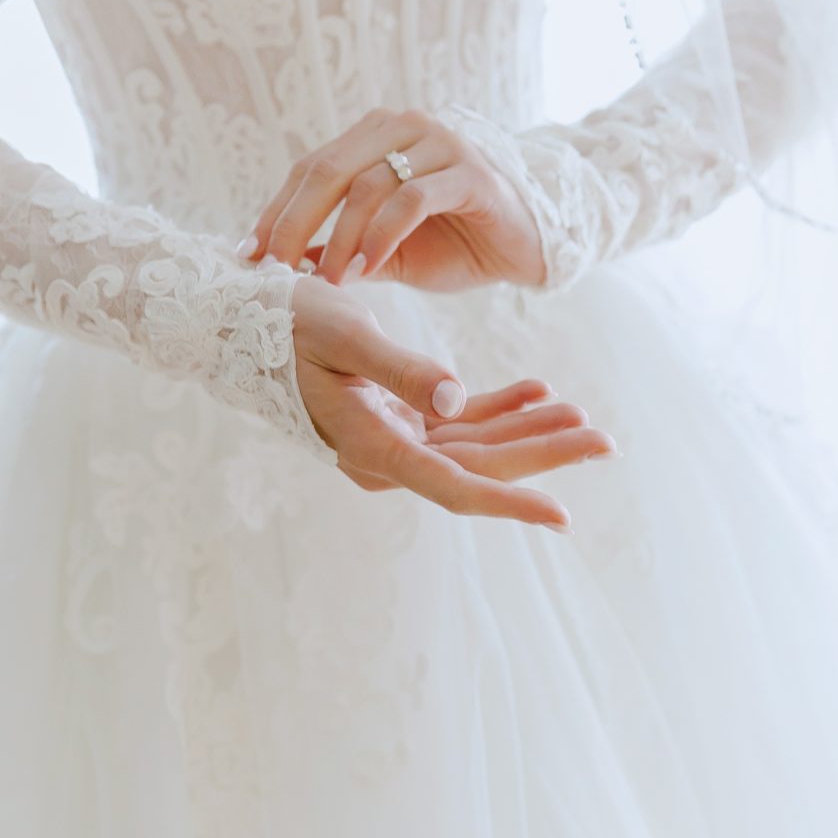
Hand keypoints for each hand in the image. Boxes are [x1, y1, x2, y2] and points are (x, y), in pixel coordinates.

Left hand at [237, 107, 544, 291]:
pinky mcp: (471, 173)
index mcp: (376, 136)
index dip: (276, 212)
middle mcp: (404, 127)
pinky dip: (383, 237)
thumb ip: (341, 250)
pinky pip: (413, 200)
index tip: (248, 255)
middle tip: (274, 269)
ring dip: (341, 238)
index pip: (311, 169)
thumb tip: (283, 264)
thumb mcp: (386, 252)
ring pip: (368, 186)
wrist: (527, 248)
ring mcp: (440, 144)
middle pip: (328, 171)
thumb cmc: (457, 244)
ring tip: (328, 282)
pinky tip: (368, 270)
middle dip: (294, 224)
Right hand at [289, 273, 615, 528]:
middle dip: (544, 454)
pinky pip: (454, 422)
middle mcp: (385, 455)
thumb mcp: (343, 336)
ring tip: (581, 415)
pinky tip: (536, 392)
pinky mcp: (394, 418)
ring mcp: (390, 439)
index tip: (564, 515)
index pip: (455, 487)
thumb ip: (400, 369)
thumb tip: (453, 397)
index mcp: (372, 446)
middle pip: (478, 467)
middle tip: (605, 442)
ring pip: (473, 445)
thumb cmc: (281, 324)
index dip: (512, 500)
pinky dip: (495, 409)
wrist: (232, 323)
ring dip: (526, 430)